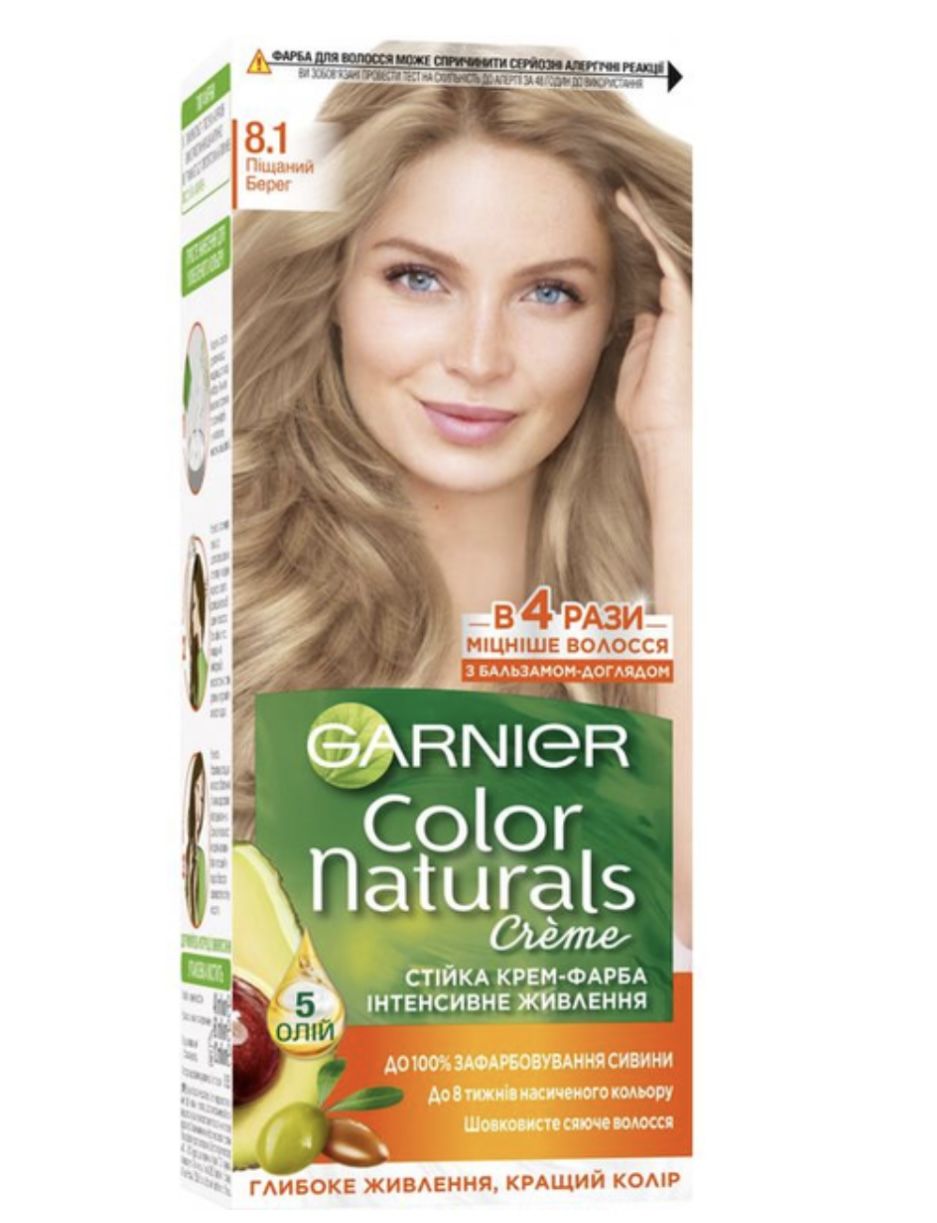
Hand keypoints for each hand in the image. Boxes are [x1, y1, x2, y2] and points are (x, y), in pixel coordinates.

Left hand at [613, 189, 690, 452]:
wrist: (664, 433)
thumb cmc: (649, 413)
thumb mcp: (635, 367)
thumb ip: (638, 339)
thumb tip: (640, 316)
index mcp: (670, 324)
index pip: (653, 276)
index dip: (635, 250)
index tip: (609, 228)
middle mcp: (682, 310)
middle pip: (662, 257)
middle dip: (642, 227)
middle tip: (615, 197)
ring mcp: (684, 305)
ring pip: (664, 249)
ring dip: (642, 221)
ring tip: (619, 193)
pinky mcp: (682, 305)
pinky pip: (662, 254)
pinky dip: (644, 228)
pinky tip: (625, 206)